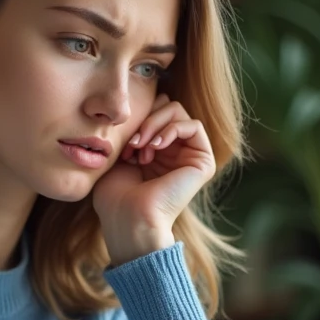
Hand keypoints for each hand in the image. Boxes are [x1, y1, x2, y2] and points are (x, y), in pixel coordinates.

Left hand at [93, 93, 216, 264]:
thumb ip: (135, 126)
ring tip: (140, 147)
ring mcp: (190, 156)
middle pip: (167, 105)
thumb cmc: (116, 194)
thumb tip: (148, 100)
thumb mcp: (119, 152)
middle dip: (147, 117)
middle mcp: (176, 151)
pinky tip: (155, 147)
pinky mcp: (203, 162)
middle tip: (132, 143)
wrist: (128, 219)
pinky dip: (171, 129)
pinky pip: (193, 125)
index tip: (123, 141)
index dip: (139, 115)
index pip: (155, 109)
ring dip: (154, 124)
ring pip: (178, 111)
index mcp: (158, 150)